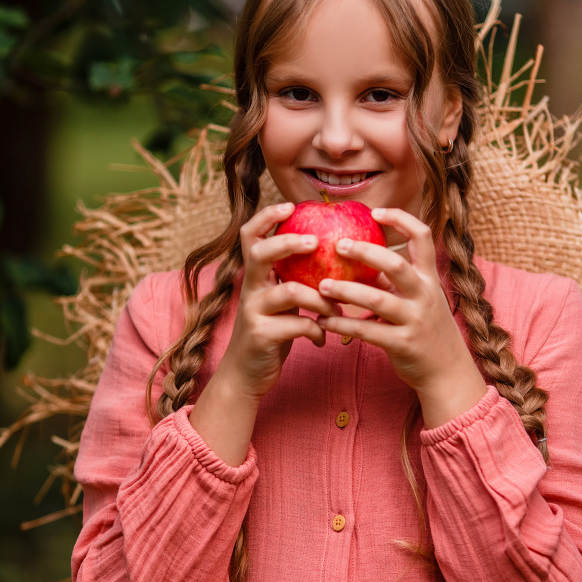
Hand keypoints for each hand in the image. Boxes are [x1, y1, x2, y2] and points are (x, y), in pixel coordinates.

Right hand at [219, 202, 341, 401]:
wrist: (245, 375)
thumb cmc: (271, 332)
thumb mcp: (279, 301)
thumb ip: (293, 279)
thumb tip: (330, 254)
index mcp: (256, 276)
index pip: (251, 235)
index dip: (268, 216)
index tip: (292, 206)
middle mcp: (250, 288)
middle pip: (261, 253)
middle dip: (289, 243)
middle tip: (316, 242)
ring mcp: (253, 311)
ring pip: (289, 291)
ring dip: (321, 298)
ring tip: (337, 309)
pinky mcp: (262, 335)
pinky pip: (298, 325)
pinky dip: (317, 330)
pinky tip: (322, 338)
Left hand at [316, 208, 486, 427]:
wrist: (448, 372)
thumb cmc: (428, 330)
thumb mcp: (420, 299)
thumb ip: (396, 280)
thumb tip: (362, 256)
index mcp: (429, 278)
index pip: (422, 236)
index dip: (400, 219)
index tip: (375, 212)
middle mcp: (424, 295)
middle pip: (395, 264)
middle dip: (365, 252)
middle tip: (338, 245)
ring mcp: (415, 320)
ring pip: (377, 299)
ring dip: (346, 290)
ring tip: (322, 285)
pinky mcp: (403, 344)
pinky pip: (368, 331)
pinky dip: (343, 325)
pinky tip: (323, 320)